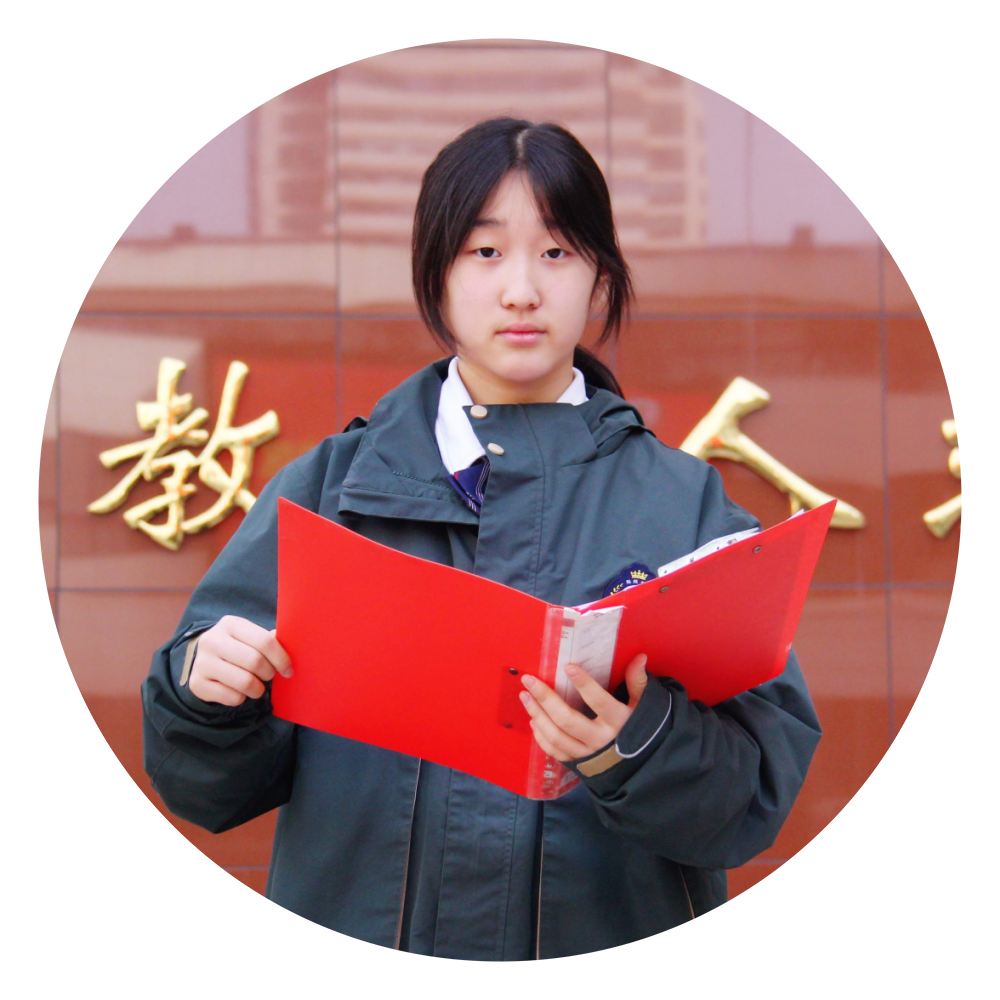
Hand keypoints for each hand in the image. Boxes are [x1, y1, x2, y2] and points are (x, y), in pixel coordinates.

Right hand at [188, 615, 292, 705]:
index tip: (288, 670)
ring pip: (244, 682)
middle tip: (269, 676)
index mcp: (230, 624)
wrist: (204, 661)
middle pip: (255, 662)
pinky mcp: (197, 684)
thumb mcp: (250, 638)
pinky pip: (232, 697)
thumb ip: (269, 640)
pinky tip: (237, 690)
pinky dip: (241, 698)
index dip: (282, 658)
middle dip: (269, 673)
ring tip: (256, 686)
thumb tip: (292, 642)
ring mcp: (202, 662)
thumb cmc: (237, 648)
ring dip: (258, 689)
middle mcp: (212, 640)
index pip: (264, 641)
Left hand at [519, 653, 648, 760]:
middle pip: (567, 719)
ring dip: (537, 715)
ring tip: (525, 696)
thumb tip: (639, 657)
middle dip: (545, 698)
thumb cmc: (642, 729)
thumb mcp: (645, 706)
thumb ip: (638, 682)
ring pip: (556, 736)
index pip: (598, 701)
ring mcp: (588, 754)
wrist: (643, 766)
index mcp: (619, 722)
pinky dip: (541, 737)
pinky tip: (534, 720)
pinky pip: (555, 752)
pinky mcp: (579, 764)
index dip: (584, 684)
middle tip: (529, 680)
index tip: (568, 666)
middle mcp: (601, 740)